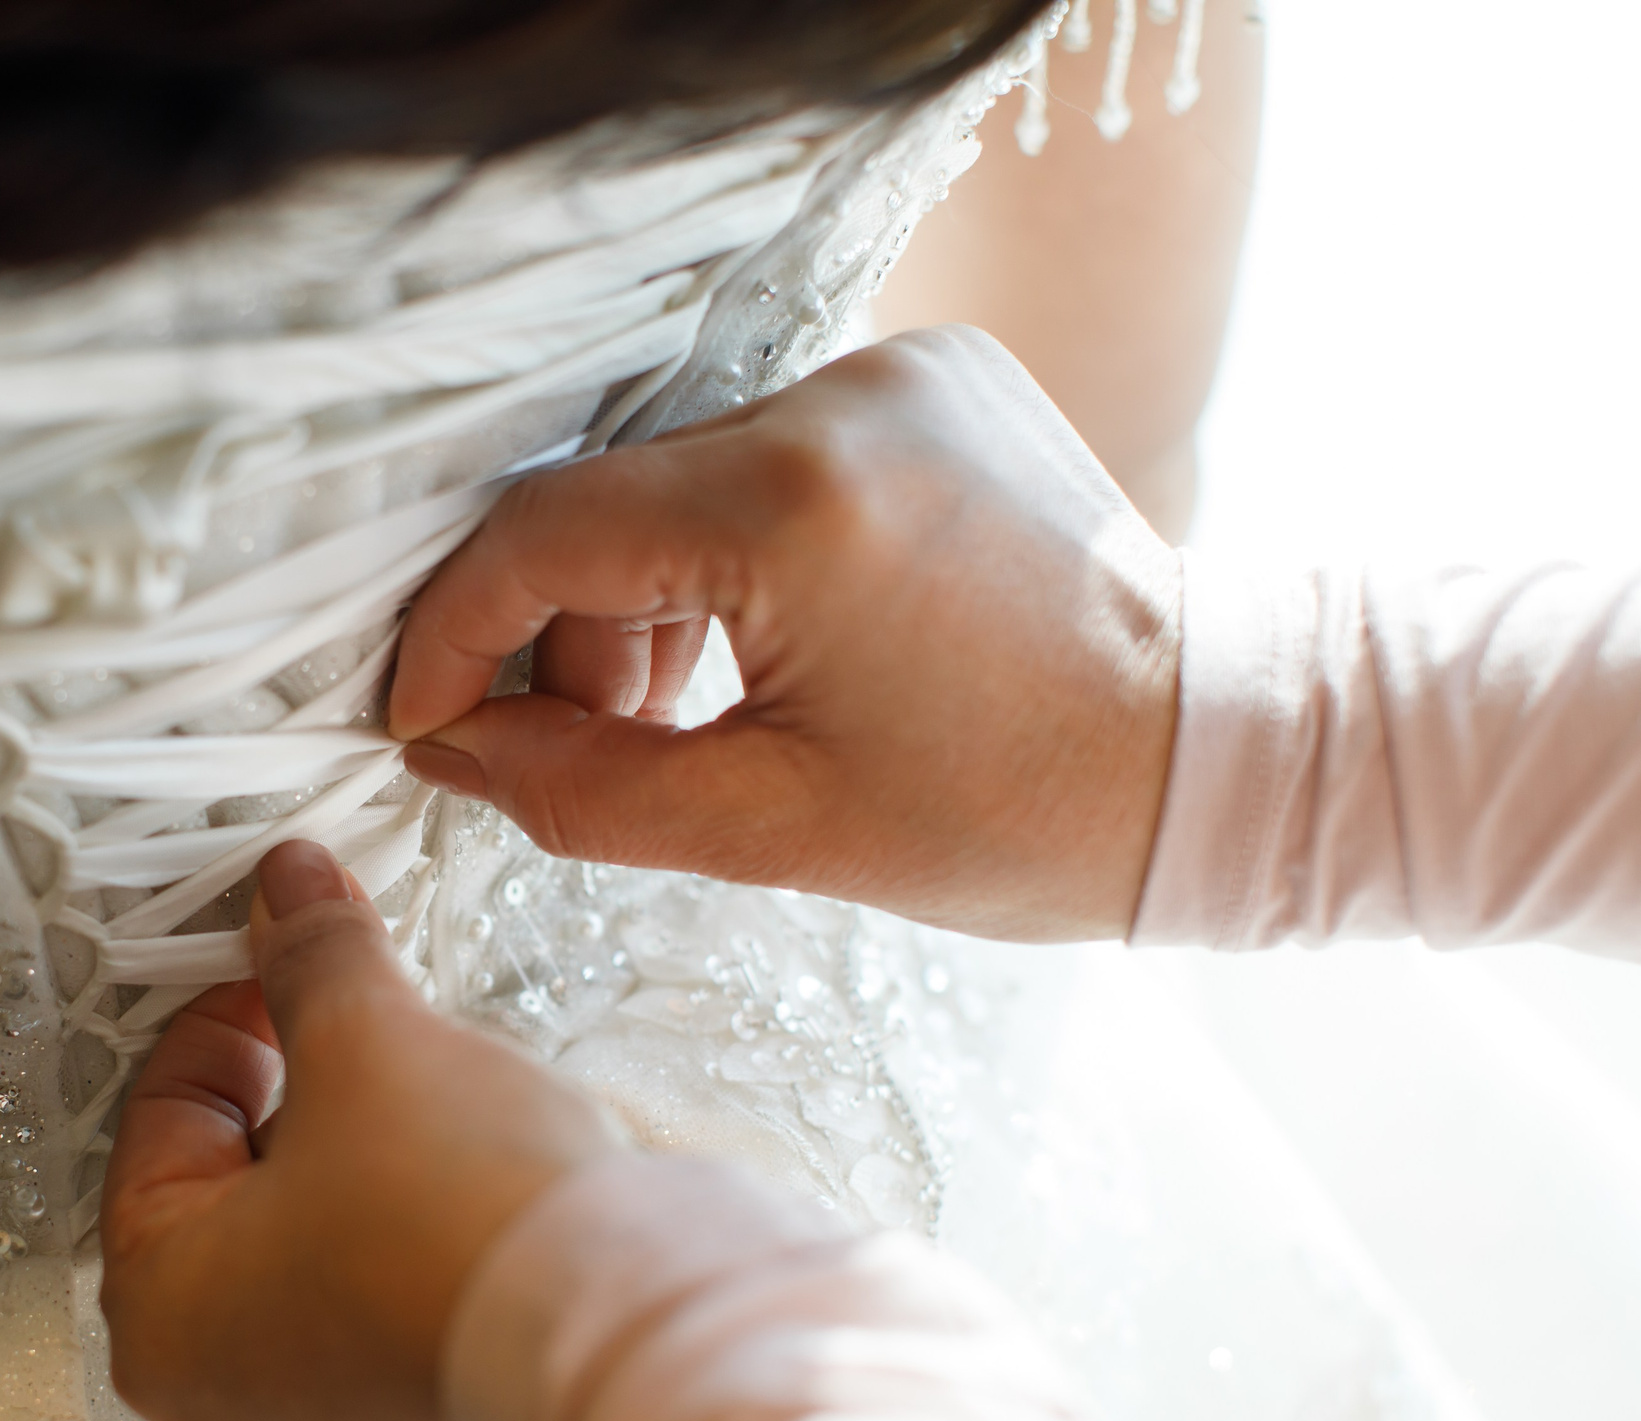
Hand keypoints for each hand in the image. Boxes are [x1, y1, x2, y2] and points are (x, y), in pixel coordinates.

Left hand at [100, 840, 616, 1420]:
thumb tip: (292, 901)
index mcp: (162, 1319)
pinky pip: (402, 1329)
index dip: (228, 1023)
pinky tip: (488, 1209)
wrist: (631, 1360)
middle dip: (307, 1101)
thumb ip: (315, 961)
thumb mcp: (371, 1047)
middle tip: (369, 1038)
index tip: (283, 977)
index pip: (160, 1125)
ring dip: (375, 1178)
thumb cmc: (470, 1242)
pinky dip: (432, 1260)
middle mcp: (226, 1409)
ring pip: (326, 1264)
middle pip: (240, 1198)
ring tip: (447, 1122)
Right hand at [388, 326, 1181, 941]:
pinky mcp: (933, 378)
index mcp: (798, 507)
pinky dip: (726, 552)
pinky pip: (764, 456)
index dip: (455, 633)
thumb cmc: (1020, 813)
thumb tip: (453, 748)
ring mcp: (895, 372)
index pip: (543, 534)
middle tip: (572, 746)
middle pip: (609, 503)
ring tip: (677, 711)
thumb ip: (580, 788)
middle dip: (560, 634)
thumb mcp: (773, 830)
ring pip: (680, 478)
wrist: (1215, 757)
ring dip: (642, 594)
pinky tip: (757, 645)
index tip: (425, 719)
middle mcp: (840, 400)